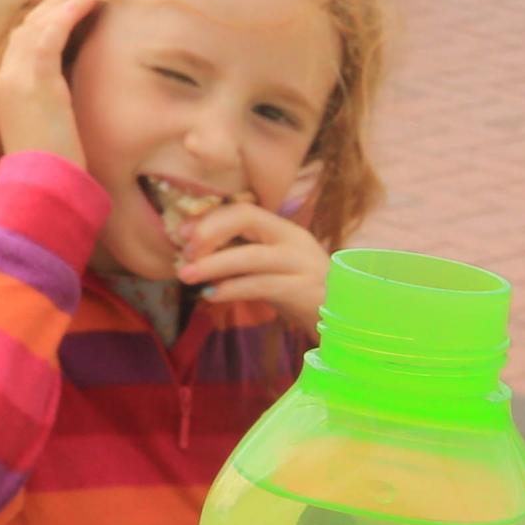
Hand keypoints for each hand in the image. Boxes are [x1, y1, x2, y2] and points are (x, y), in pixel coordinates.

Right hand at [0, 0, 95, 164]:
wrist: (42, 187)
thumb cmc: (51, 167)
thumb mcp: (49, 128)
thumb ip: (53, 104)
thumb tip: (70, 95)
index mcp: (7, 88)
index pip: (23, 40)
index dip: (47, 17)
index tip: (70, 2)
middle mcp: (6, 77)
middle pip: (28, 25)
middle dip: (56, 1)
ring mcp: (17, 77)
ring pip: (38, 24)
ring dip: (65, 0)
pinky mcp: (34, 81)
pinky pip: (50, 34)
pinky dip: (68, 12)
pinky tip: (87, 0)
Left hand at [177, 196, 331, 334]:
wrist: (342, 315)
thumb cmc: (295, 287)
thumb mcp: (269, 263)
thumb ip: (240, 251)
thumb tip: (191, 249)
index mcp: (282, 228)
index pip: (243, 209)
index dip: (210, 218)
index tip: (182, 233)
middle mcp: (293, 240)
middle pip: (246, 219)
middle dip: (209, 232)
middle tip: (184, 251)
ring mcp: (300, 264)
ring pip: (250, 256)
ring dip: (213, 265)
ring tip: (185, 275)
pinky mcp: (302, 291)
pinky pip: (261, 286)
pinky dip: (231, 289)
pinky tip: (210, 296)